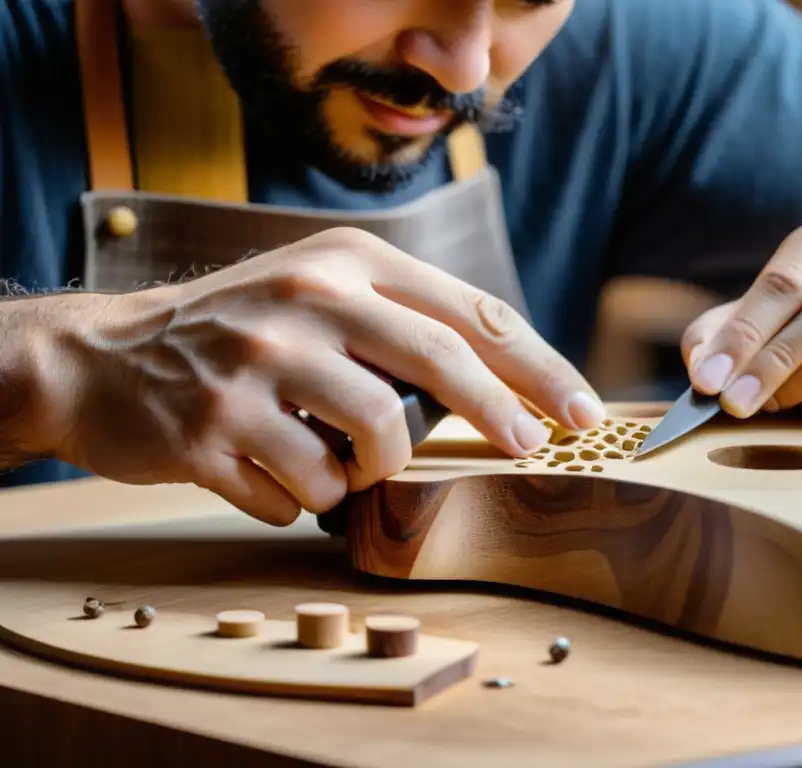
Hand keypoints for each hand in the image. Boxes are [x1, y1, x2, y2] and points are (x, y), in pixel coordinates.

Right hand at [51, 228, 604, 524]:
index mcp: (343, 260)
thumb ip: (400, 323)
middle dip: (497, 414)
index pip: (466, 311)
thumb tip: (506, 385)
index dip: (535, 366)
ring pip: (372, 439)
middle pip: (436, 361)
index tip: (581, 410)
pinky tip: (270, 472)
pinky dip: (302, 498)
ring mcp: (254, 363)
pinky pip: (300, 492)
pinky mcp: (211, 428)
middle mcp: (302, 298)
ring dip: (371, 469)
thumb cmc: (240, 333)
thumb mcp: (318, 292)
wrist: (103, 357)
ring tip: (337, 461)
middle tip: (530, 451)